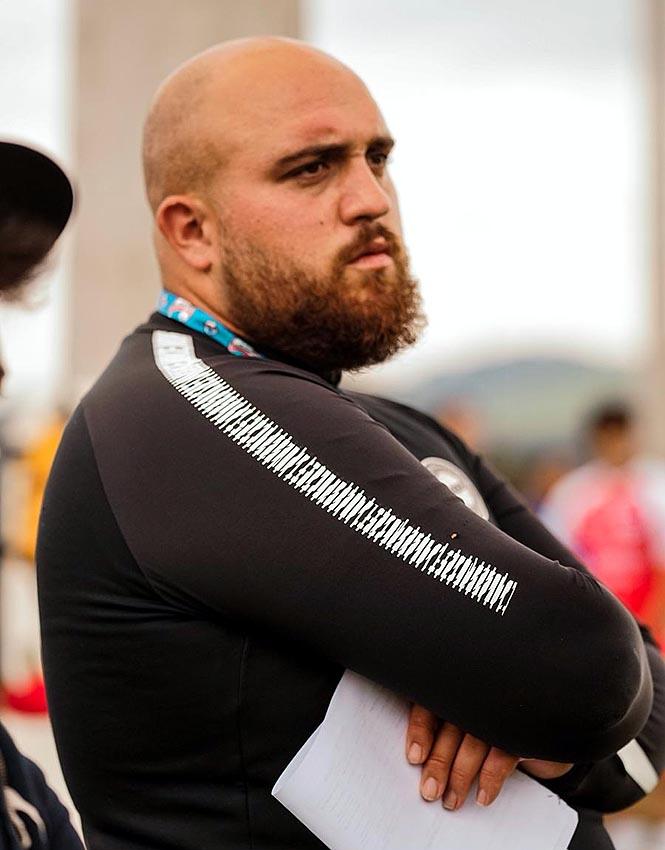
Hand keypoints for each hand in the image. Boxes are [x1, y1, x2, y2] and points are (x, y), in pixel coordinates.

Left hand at [406, 704, 572, 809]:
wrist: (540, 731)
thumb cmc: (493, 730)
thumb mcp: (464, 728)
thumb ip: (444, 735)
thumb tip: (421, 766)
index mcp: (458, 693)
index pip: (433, 705)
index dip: (421, 730)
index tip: (415, 757)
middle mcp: (476, 698)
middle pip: (451, 728)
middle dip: (438, 763)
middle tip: (430, 790)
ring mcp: (500, 712)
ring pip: (474, 742)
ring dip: (461, 775)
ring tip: (452, 799)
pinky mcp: (522, 730)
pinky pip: (502, 754)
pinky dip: (490, 778)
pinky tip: (482, 795)